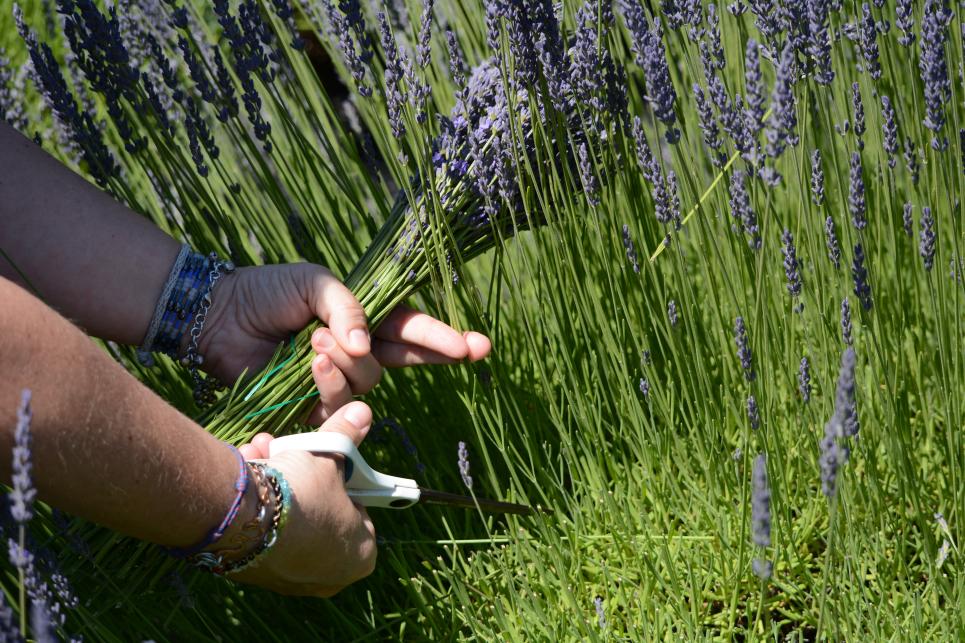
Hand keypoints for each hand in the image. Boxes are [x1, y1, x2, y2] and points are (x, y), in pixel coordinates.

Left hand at [198, 263, 490, 416]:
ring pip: (369, 382)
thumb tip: (366, 346)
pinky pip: (337, 405)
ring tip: (315, 341)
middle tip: (461, 349)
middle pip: (405, 358)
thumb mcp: (314, 283)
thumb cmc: (266, 293)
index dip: (443, 338)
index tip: (478, 345)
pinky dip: (329, 383)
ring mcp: (336, 379)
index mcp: (362, 318)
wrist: (218, 317)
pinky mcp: (312, 405)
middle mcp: (356, 351)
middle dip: (437, 353)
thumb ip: (348, 308)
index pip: (410, 329)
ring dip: (349, 363)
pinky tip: (312, 362)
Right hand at [231, 401, 376, 596]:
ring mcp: (289, 579)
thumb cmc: (303, 492)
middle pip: (322, 513)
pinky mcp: (254, 572)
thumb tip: (363, 411)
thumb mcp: (330, 456)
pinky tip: (248, 470)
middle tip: (295, 452)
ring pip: (288, 518)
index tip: (333, 464)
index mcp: (361, 556)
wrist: (242, 520)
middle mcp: (328, 578)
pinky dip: (257, 503)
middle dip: (306, 478)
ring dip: (277, 483)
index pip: (361, 513)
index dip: (347, 483)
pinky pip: (261, 529)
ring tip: (265, 451)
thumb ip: (347, 436)